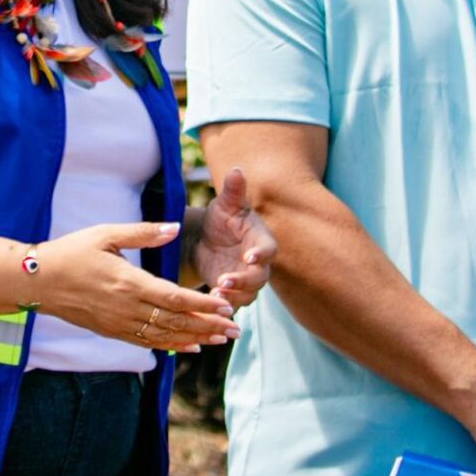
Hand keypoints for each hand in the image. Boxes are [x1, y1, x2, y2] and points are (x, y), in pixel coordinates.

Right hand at [31, 222, 238, 351]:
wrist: (38, 281)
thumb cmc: (72, 252)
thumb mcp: (107, 234)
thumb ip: (143, 233)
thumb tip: (175, 228)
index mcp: (129, 282)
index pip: (176, 297)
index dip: (204, 305)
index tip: (227, 307)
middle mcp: (127, 308)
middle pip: (176, 321)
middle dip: (209, 326)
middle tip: (237, 330)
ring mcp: (119, 323)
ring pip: (165, 335)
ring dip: (196, 338)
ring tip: (221, 340)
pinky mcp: (112, 331)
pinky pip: (147, 342)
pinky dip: (171, 345)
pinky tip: (189, 346)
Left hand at [191, 168, 274, 309]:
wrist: (207, 239)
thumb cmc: (223, 218)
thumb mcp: (225, 204)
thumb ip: (233, 191)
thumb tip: (236, 169)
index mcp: (261, 241)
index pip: (268, 250)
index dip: (261, 254)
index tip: (249, 257)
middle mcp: (258, 264)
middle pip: (259, 278)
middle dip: (243, 281)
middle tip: (224, 281)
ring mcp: (246, 280)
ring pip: (247, 295)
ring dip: (232, 297)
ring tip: (215, 296)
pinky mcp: (233, 293)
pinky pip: (233, 304)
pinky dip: (224, 306)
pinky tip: (209, 304)